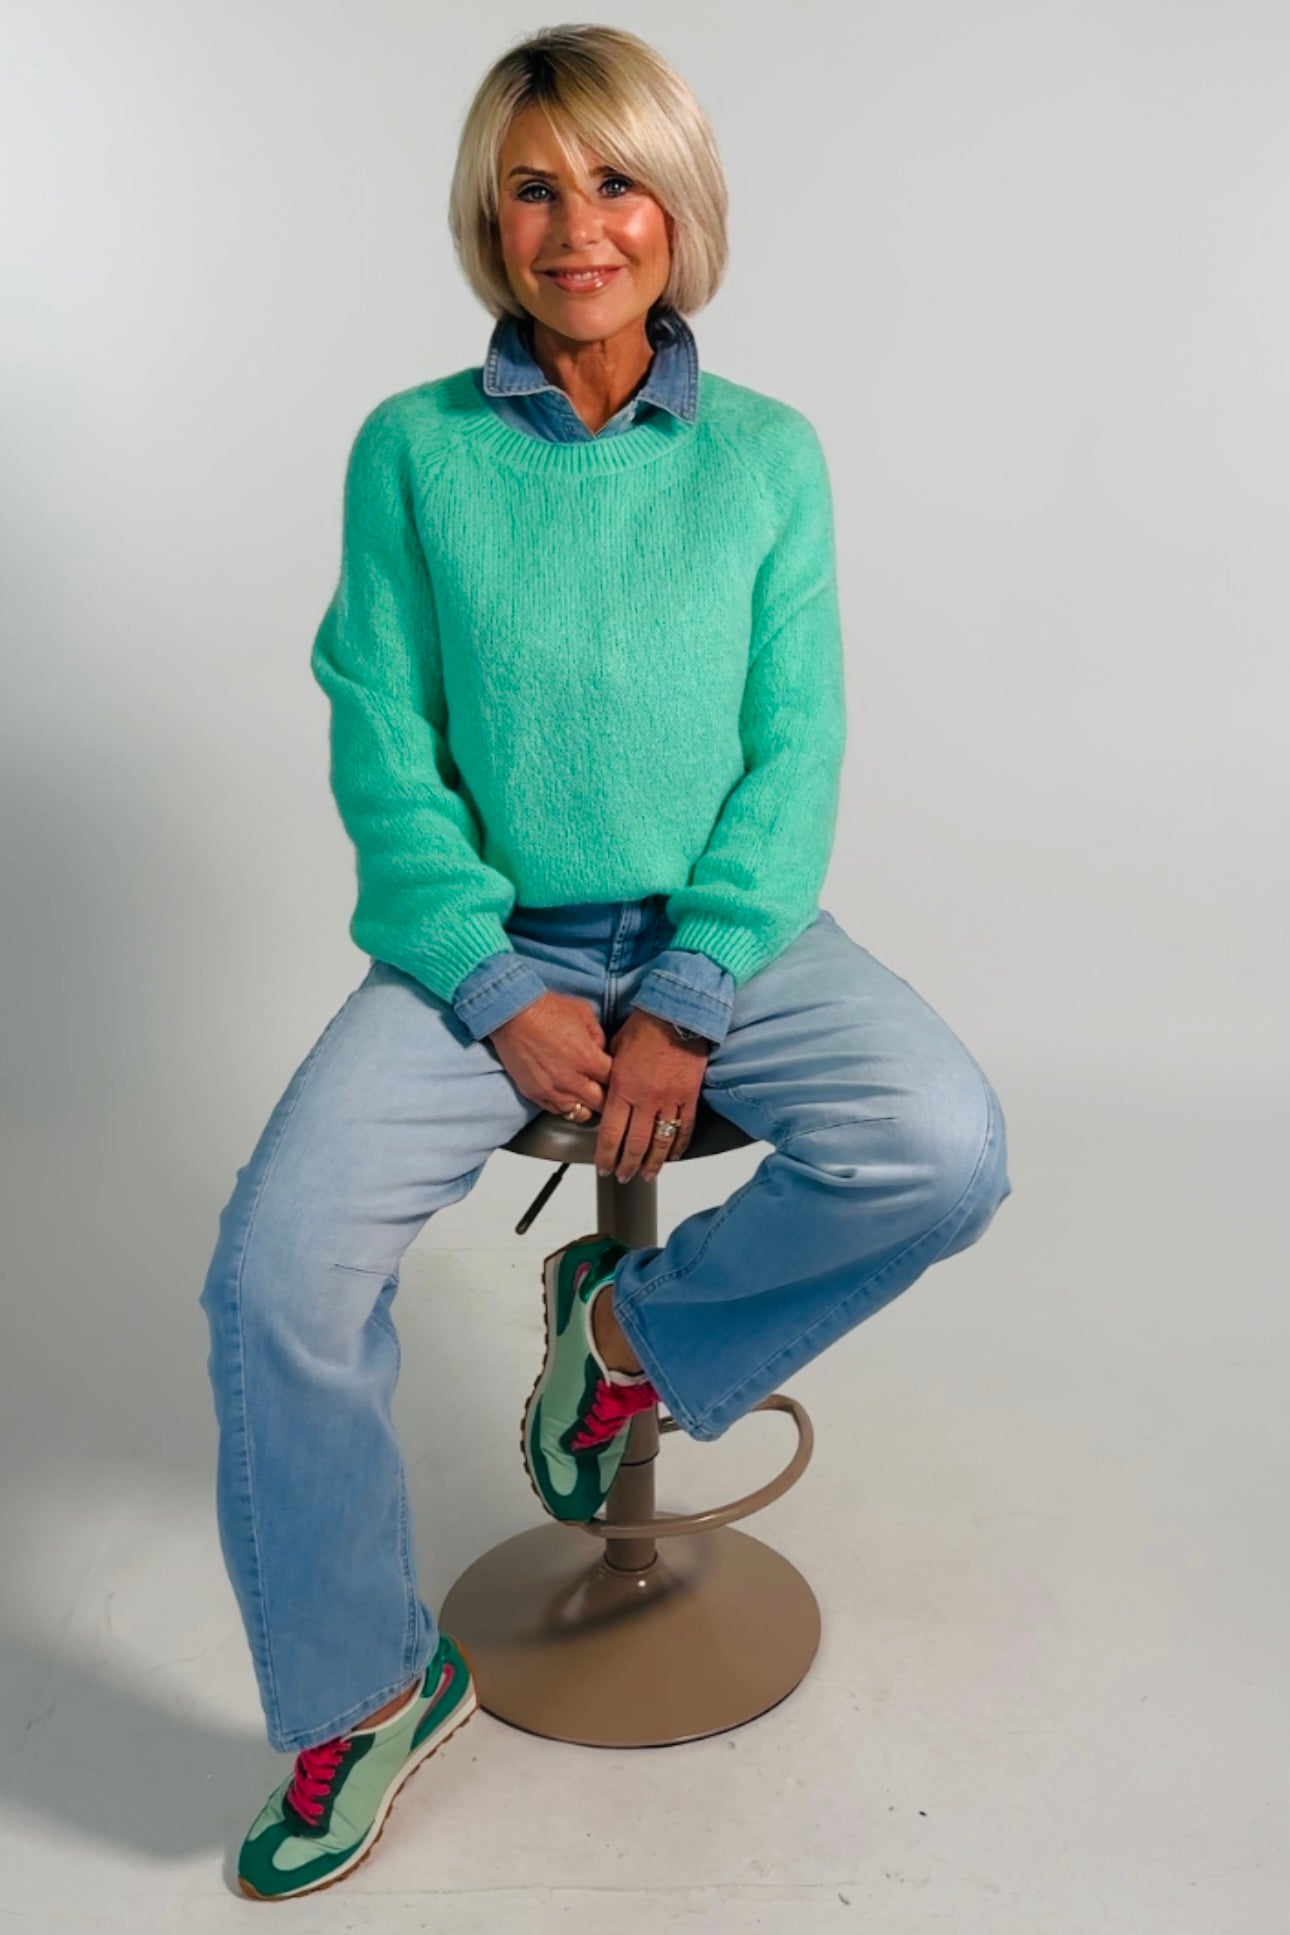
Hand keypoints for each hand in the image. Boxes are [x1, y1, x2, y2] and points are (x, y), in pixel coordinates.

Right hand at [488, 990, 612, 1116]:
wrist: (512, 1013)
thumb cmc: (548, 1009)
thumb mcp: (585, 1014)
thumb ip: (599, 1038)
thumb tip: (602, 1053)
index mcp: (588, 1059)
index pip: (615, 1081)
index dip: (618, 1079)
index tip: (615, 1075)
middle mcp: (572, 1081)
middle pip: (601, 1104)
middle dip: (606, 1096)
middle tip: (605, 1089)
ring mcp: (552, 1091)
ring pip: (579, 1113)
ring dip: (585, 1104)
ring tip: (584, 1094)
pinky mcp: (534, 1094)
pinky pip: (556, 1110)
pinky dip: (563, 1104)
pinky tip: (564, 1093)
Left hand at [594, 1009, 708, 1182]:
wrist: (676, 1013)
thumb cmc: (643, 1027)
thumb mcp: (614, 1051)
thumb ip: (610, 1077)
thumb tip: (603, 1094)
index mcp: (622, 1088)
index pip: (611, 1133)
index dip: (606, 1156)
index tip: (603, 1168)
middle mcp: (645, 1099)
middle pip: (634, 1144)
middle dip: (627, 1165)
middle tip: (623, 1177)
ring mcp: (669, 1099)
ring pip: (660, 1141)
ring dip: (652, 1163)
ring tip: (647, 1176)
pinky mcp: (689, 1095)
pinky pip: (685, 1127)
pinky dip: (679, 1145)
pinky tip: (673, 1156)